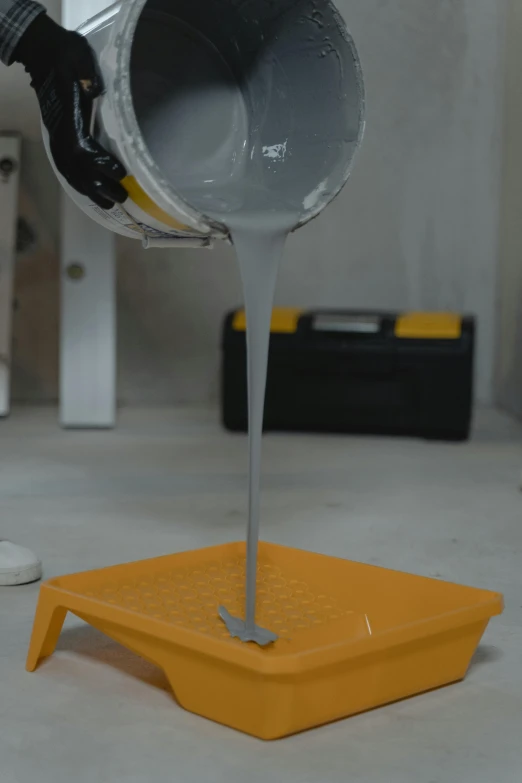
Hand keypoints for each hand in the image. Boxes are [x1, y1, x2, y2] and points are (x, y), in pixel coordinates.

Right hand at [14, 13, 127, 209]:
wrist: (44, 56)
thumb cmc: (67, 56)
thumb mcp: (78, 57)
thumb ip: (86, 73)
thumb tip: (94, 88)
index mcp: (69, 118)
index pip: (83, 148)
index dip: (101, 164)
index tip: (121, 173)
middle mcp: (61, 134)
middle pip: (79, 169)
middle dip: (101, 185)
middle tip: (122, 195)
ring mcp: (57, 139)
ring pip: (72, 173)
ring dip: (91, 190)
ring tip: (110, 202)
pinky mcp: (58, 140)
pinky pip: (67, 169)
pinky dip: (79, 184)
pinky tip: (91, 192)